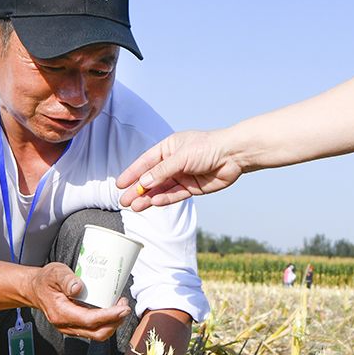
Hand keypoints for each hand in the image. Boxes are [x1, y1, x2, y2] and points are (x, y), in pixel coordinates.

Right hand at [26, 263, 129, 340]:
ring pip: (97, 334)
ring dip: (112, 324)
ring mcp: (70, 328)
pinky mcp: (75, 326)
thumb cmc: (45, 280)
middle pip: (97, 333)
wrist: (34, 290)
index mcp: (61, 313)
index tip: (123, 309)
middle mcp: (66, 325)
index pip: (89, 320)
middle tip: (125, 307)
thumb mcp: (54, 273)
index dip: (108, 316)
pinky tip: (111, 311)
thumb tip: (79, 287)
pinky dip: (106, 323)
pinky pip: (93, 330)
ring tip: (120, 308)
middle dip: (115, 322)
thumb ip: (66, 279)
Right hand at [118, 129, 243, 208]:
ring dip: (148, 198)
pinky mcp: (192, 187)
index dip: (132, 173)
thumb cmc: (208, 147)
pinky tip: (153, 203)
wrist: (234, 155)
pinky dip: (164, 200)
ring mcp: (183, 175)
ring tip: (134, 207)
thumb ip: (161, 172)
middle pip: (151, 178)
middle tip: (123, 201)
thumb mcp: (180, 157)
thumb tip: (143, 184)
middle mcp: (174, 162)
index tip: (119, 184)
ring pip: (161, 189)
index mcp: (169, 148)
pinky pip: (174, 195)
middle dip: (137, 190)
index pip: (145, 162)